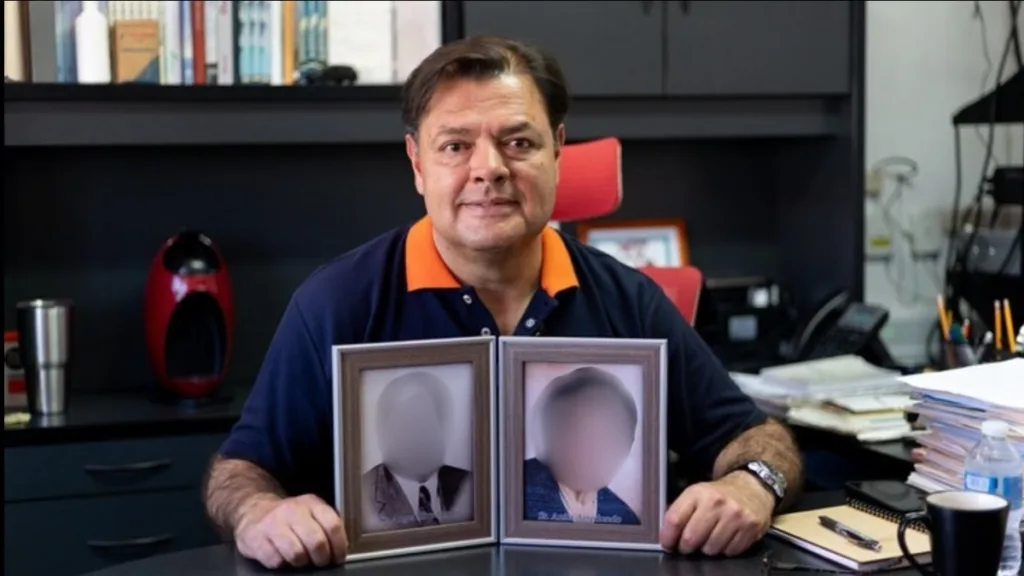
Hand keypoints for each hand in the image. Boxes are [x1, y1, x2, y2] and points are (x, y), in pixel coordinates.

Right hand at [234, 493, 347, 568]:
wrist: (253, 511)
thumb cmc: (287, 517)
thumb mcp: (310, 512)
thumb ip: (326, 526)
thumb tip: (341, 548)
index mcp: (311, 503)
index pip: (333, 525)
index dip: (339, 546)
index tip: (338, 557)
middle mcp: (292, 511)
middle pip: (316, 542)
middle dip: (321, 558)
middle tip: (320, 561)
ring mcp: (273, 524)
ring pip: (297, 554)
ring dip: (301, 562)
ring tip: (300, 559)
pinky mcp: (256, 539)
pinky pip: (276, 560)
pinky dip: (282, 563)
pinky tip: (282, 557)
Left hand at [659, 471, 774, 556]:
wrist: (751, 488)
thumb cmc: (719, 495)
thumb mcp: (695, 494)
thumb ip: (679, 511)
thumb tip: (666, 533)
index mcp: (697, 493)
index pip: (674, 520)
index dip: (667, 537)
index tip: (667, 544)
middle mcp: (716, 503)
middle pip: (690, 538)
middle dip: (686, 547)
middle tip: (687, 545)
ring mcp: (735, 515)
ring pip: (710, 549)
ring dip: (706, 549)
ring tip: (709, 538)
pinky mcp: (750, 527)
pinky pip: (730, 552)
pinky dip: (725, 550)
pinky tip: (725, 538)